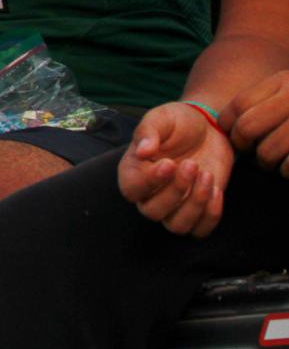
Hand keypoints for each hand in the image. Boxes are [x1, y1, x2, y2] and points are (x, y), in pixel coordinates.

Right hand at [118, 102, 231, 236]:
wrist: (208, 128)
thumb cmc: (178, 123)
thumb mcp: (162, 118)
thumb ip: (149, 131)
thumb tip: (142, 151)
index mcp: (133, 171)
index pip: (131, 189)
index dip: (149, 181)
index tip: (169, 163)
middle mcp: (149, 194)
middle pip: (153, 211)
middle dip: (176, 190)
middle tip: (192, 164)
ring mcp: (174, 206)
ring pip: (176, 225)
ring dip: (194, 204)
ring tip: (207, 176)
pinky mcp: (197, 211)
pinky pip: (200, 230)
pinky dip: (211, 215)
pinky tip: (217, 190)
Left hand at [225, 71, 288, 173]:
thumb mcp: (288, 90)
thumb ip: (262, 100)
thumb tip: (224, 124)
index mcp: (284, 82)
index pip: (239, 105)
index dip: (230, 126)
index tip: (235, 137)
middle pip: (247, 129)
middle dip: (245, 147)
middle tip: (256, 154)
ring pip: (267, 153)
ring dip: (268, 164)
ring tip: (277, 162)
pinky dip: (287, 172)